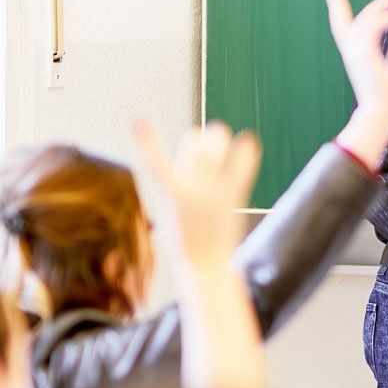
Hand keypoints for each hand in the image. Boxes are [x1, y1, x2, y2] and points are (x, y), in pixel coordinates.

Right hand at [135, 120, 261, 266]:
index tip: (139, 121)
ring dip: (218, 136)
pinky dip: (247, 151)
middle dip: (195, 139)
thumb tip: (194, 160)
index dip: (146, 140)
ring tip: (219, 138)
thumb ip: (177, 185)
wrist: (205, 266)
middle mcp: (193, 187)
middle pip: (193, 142)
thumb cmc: (182, 242)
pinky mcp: (235, 195)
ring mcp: (216, 189)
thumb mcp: (168, 212)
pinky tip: (248, 142)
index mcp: (170, 193)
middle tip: (198, 145)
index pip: (154, 161)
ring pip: (218, 144)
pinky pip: (244, 165)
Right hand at [324, 0, 387, 166]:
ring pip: (364, 20)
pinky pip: (372, 27)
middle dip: (370, 5)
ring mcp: (355, 53)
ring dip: (381, 8)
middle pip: (350, 20)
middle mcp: (352, 52)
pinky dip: (384, 19)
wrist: (383, 117)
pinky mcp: (363, 54)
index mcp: (358, 57)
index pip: (344, 28)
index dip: (337, 7)